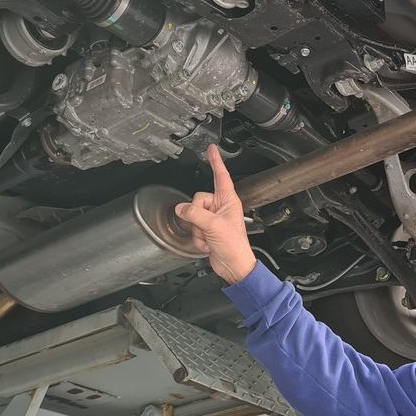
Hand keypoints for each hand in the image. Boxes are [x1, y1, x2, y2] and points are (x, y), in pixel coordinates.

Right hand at [175, 145, 257, 283]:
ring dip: (197, 230)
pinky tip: (208, 244)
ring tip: (210, 237)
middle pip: (196, 200)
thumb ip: (194, 214)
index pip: (221, 176)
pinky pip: (192, 229)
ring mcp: (213, 219)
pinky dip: (197, 238)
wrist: (234, 266)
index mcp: (228, 200)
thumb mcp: (213, 226)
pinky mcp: (207, 230)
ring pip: (192, 216)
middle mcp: (220, 207)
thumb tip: (181, 209)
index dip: (215, 161)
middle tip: (207, 227)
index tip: (212, 149)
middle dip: (197, 216)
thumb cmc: (235, 246)